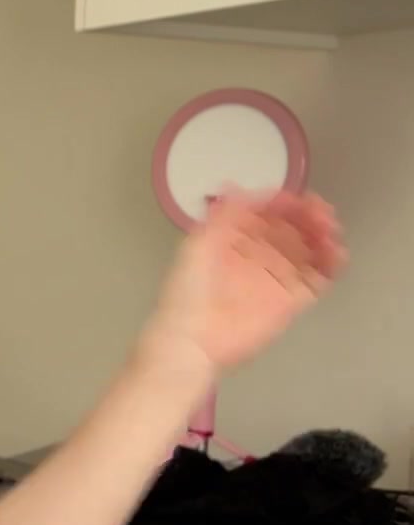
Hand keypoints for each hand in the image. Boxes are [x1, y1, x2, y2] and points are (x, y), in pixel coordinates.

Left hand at [141, 189, 347, 374]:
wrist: (193, 339)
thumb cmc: (188, 291)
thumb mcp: (198, 245)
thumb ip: (221, 216)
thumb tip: (234, 185)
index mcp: (234, 239)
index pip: (266, 214)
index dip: (284, 204)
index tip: (299, 199)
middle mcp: (258, 255)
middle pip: (292, 229)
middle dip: (308, 216)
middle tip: (321, 213)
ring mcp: (277, 277)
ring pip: (309, 250)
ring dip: (323, 236)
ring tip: (330, 229)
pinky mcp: (291, 301)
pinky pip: (318, 278)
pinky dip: (331, 264)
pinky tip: (336, 252)